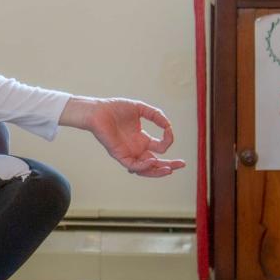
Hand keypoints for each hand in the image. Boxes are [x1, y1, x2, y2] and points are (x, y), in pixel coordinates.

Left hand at [67, 97, 185, 176]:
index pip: (160, 147)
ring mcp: (128, 153)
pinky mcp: (119, 155)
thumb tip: (169, 125)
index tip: (169, 130)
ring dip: (158, 171)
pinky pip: (133, 165)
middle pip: (156, 163)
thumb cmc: (115, 108)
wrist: (98, 110)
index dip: (167, 139)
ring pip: (145, 169)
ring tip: (169, 169)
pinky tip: (153, 160)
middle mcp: (136, 148)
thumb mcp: (140, 109)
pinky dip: (144, 165)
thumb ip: (156, 115)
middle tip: (182, 165)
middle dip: (170, 165)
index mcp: (141, 139)